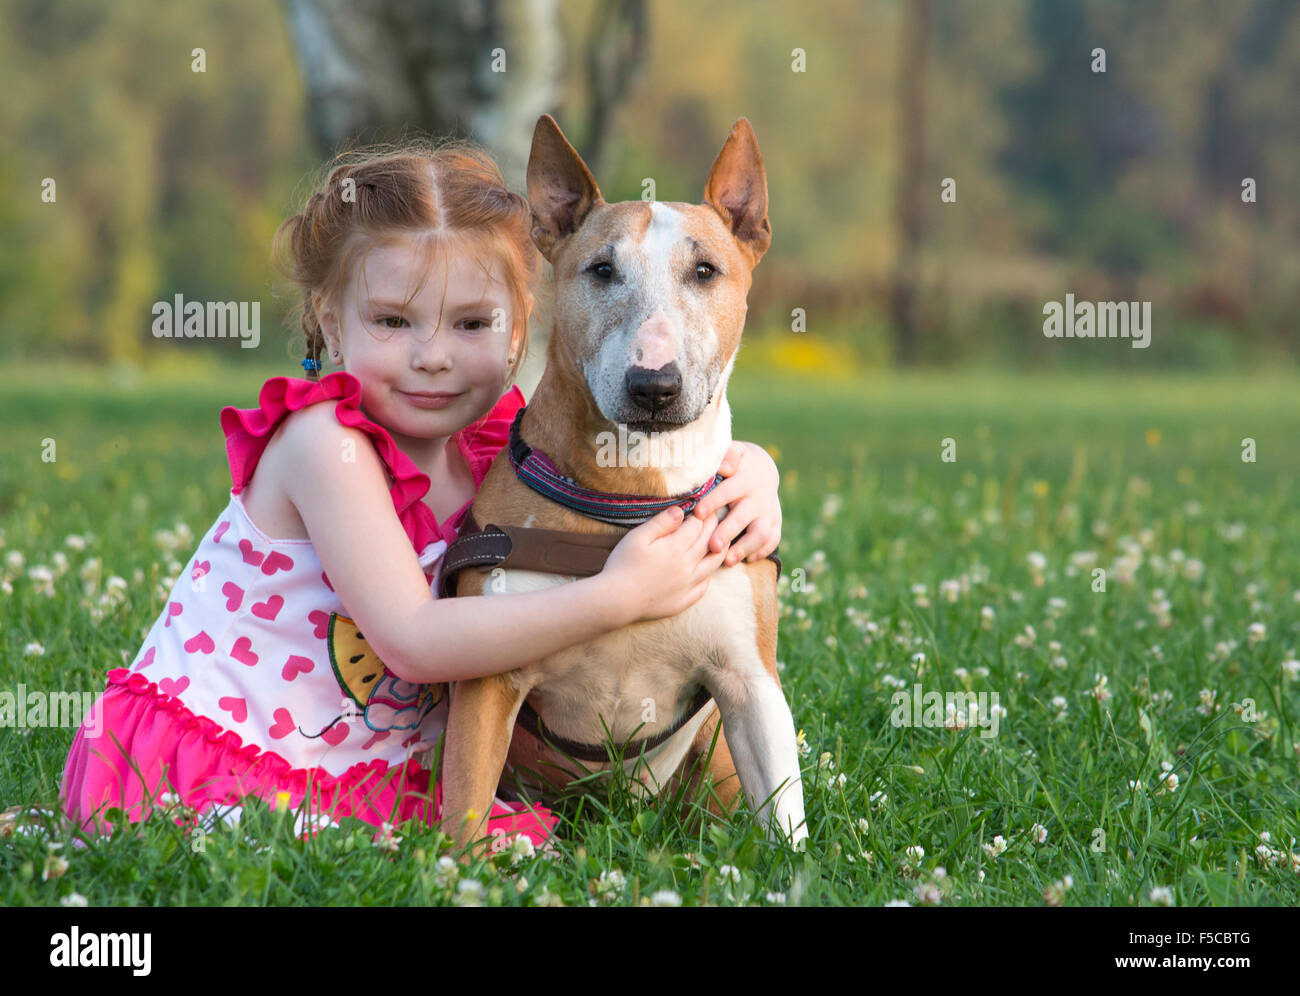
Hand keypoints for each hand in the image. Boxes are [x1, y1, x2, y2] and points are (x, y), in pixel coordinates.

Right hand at [602, 506, 727, 622]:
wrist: (617, 600)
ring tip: (723, 541)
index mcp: (676, 547)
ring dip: (720, 550)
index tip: (706, 506)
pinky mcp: (683, 601)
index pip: (697, 525)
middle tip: (717, 516)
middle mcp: (687, 566)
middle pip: (708, 541)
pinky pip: (703, 588)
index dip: (703, 513)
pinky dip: (708, 577)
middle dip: (714, 526)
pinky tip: (706, 572)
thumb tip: (681, 510)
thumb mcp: (638, 537)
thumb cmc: (622, 565)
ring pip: (712, 564)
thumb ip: (661, 522)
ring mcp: (687, 585)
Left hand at [690, 441, 781, 565]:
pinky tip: (746, 560)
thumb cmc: (737, 463)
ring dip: (745, 547)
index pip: (728, 491)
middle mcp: (758, 498)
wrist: (763, 470)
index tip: (699, 513)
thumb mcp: (735, 452)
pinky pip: (772, 540)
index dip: (714, 502)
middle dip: (728, 532)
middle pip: (744, 517)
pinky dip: (761, 551)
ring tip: (728, 561)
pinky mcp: (775, 523)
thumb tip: (723, 464)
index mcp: (744, 479)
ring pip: (761, 533)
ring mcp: (768, 512)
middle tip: (713, 546)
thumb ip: (728, 455)